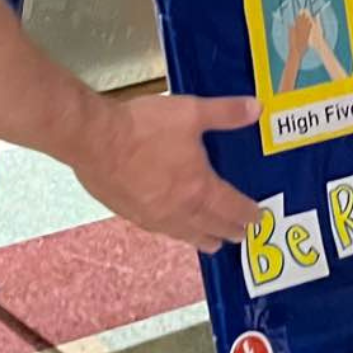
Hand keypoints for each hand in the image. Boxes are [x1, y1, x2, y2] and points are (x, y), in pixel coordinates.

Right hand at [71, 93, 261, 252]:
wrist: (95, 140)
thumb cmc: (142, 128)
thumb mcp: (191, 112)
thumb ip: (225, 113)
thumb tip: (255, 109)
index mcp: (199, 188)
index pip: (232, 208)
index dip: (248, 214)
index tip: (257, 218)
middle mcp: (179, 209)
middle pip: (211, 227)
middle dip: (229, 231)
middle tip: (241, 236)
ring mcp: (153, 215)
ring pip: (185, 234)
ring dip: (203, 238)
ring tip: (211, 243)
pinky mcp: (130, 213)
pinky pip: (160, 230)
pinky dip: (174, 232)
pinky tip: (171, 227)